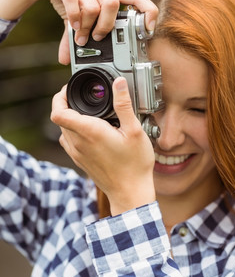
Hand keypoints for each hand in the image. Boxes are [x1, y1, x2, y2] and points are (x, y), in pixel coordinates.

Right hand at [0, 0, 157, 63]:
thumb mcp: (78, 13)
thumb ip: (77, 34)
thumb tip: (67, 60)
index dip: (147, 11)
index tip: (148, 29)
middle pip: (112, 5)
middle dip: (106, 27)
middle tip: (97, 38)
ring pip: (93, 6)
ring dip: (87, 27)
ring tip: (80, 37)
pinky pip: (73, 1)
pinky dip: (74, 17)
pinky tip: (72, 26)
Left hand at [51, 77, 155, 214]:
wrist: (130, 193)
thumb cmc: (134, 164)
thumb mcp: (134, 130)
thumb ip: (124, 105)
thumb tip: (118, 83)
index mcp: (89, 132)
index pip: (58, 112)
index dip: (60, 96)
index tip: (70, 90)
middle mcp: (78, 143)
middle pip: (59, 118)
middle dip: (66, 103)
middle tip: (83, 97)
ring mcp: (76, 153)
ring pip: (62, 129)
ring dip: (70, 117)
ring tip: (89, 112)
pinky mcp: (79, 160)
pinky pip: (68, 140)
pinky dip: (74, 130)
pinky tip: (91, 130)